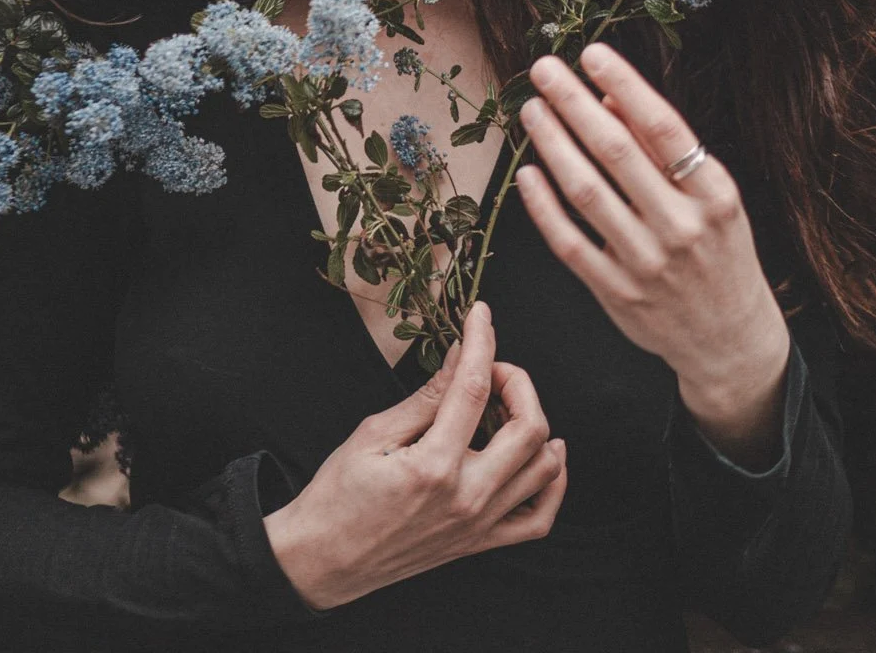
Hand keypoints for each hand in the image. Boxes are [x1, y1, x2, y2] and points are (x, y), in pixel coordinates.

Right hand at [262, 301, 566, 609]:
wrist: (324, 560)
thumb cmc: (339, 494)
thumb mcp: (374, 433)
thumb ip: (426, 396)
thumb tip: (461, 355)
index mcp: (433, 466)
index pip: (474, 389)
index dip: (482, 342)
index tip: (481, 315)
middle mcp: (467, 498)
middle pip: (528, 427)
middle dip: (516, 381)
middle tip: (489, 367)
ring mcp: (479, 526)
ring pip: (544, 468)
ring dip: (537, 423)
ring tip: (507, 404)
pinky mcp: (480, 544)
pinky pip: (539, 518)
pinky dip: (552, 482)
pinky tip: (542, 454)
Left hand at [515, 44, 791, 468]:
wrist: (729, 339)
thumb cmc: (719, 251)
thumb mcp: (713, 196)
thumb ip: (664, 149)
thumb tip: (612, 96)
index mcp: (714, 195)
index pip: (664, 127)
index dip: (624, 84)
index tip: (591, 54)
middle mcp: (681, 228)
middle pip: (616, 153)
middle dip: (574, 103)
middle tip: (543, 69)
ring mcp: (646, 264)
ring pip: (586, 193)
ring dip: (553, 144)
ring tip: (532, 109)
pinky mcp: (617, 294)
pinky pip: (569, 242)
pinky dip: (544, 205)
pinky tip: (528, 172)